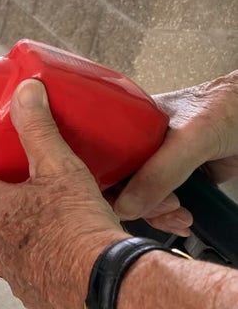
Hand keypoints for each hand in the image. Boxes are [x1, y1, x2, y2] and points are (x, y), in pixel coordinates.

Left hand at [0, 79, 128, 308]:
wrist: (107, 284)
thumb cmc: (80, 228)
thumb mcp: (60, 167)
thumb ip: (39, 129)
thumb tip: (25, 94)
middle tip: (12, 189)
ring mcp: (9, 270)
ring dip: (9, 231)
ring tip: (41, 215)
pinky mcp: (30, 290)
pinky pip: (21, 268)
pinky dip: (33, 255)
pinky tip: (60, 244)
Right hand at [114, 70, 237, 235]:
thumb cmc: (227, 108)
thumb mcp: (189, 139)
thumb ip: (159, 172)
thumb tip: (128, 205)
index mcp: (129, 125)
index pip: (101, 159)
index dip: (104, 182)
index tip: (119, 200)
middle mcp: (140, 145)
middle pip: (119, 185)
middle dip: (138, 205)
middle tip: (164, 206)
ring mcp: (160, 163)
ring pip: (142, 198)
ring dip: (159, 214)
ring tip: (179, 214)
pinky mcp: (181, 178)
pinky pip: (164, 203)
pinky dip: (172, 217)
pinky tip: (183, 218)